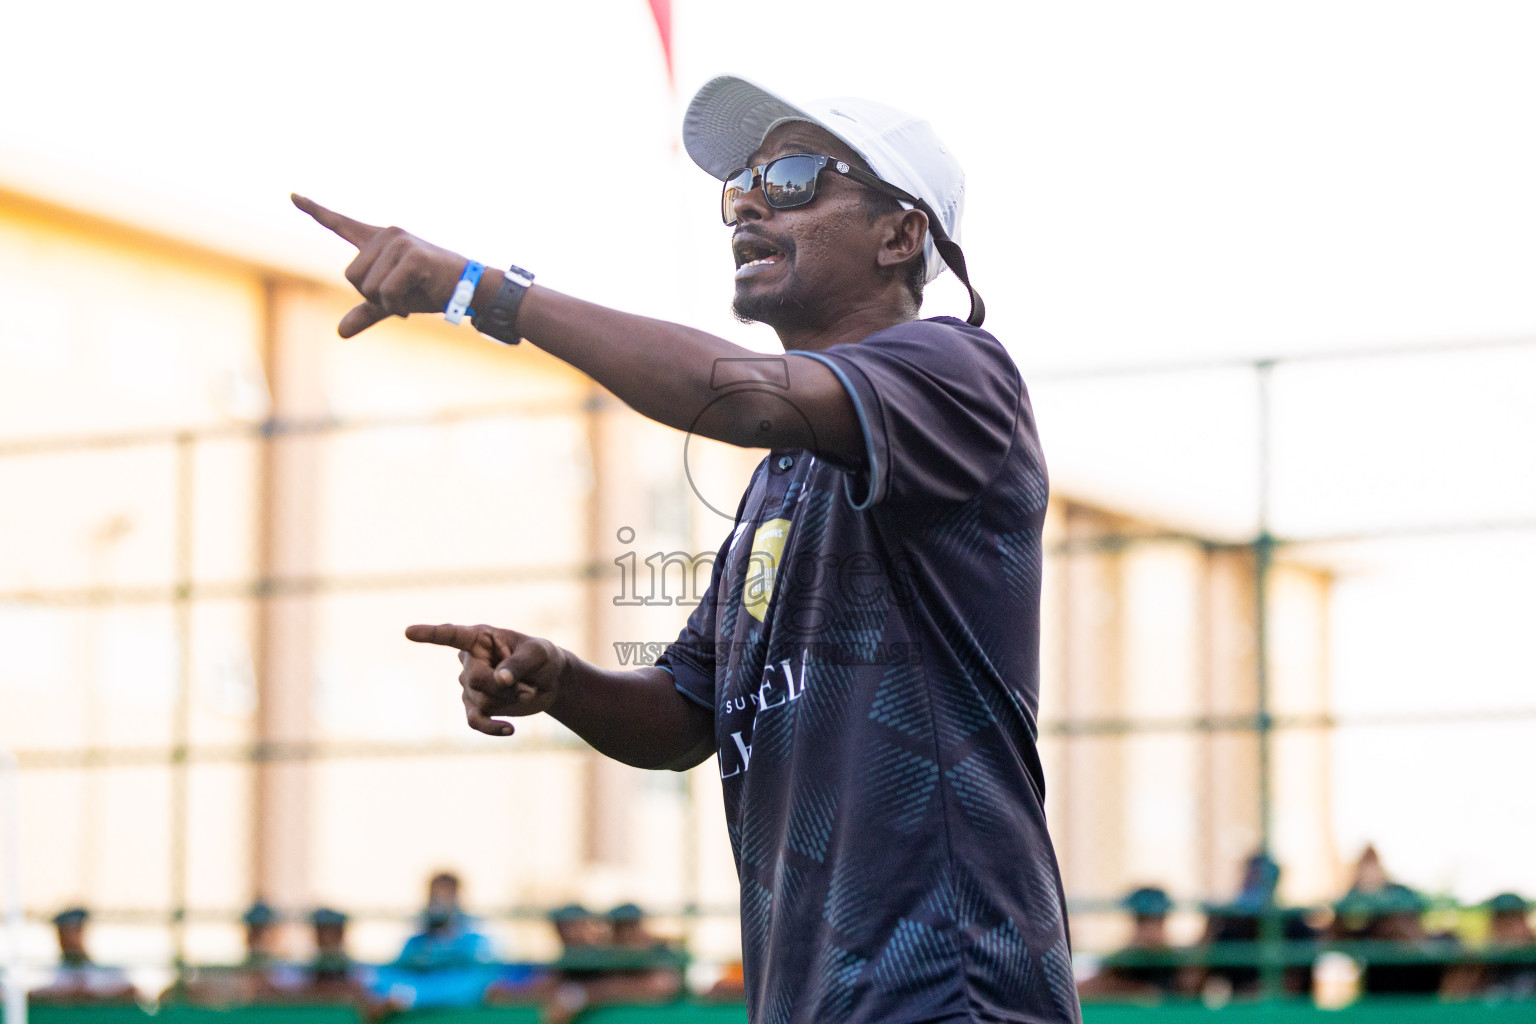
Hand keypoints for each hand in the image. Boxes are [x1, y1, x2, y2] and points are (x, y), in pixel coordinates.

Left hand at [291, 194, 470, 337]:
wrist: (470, 289)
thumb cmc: (432, 290)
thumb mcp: (394, 301)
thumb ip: (366, 311)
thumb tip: (340, 332)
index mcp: (379, 240)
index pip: (340, 223)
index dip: (315, 210)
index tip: (292, 195)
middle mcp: (386, 235)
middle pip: (351, 276)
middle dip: (373, 296)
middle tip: (402, 295)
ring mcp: (399, 243)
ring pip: (367, 287)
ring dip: (389, 302)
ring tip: (413, 294)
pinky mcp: (412, 256)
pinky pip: (386, 292)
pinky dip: (399, 306)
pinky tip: (417, 298)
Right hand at [405, 622, 569, 735]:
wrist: (549, 681)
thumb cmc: (541, 658)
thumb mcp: (537, 654)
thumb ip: (518, 664)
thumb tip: (500, 679)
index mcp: (479, 638)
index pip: (451, 635)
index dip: (430, 634)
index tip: (408, 632)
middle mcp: (469, 661)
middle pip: (475, 680)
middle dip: (505, 687)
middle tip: (528, 685)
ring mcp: (469, 685)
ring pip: (481, 700)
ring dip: (510, 700)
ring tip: (528, 691)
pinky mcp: (477, 706)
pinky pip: (475, 721)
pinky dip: (491, 727)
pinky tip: (509, 730)